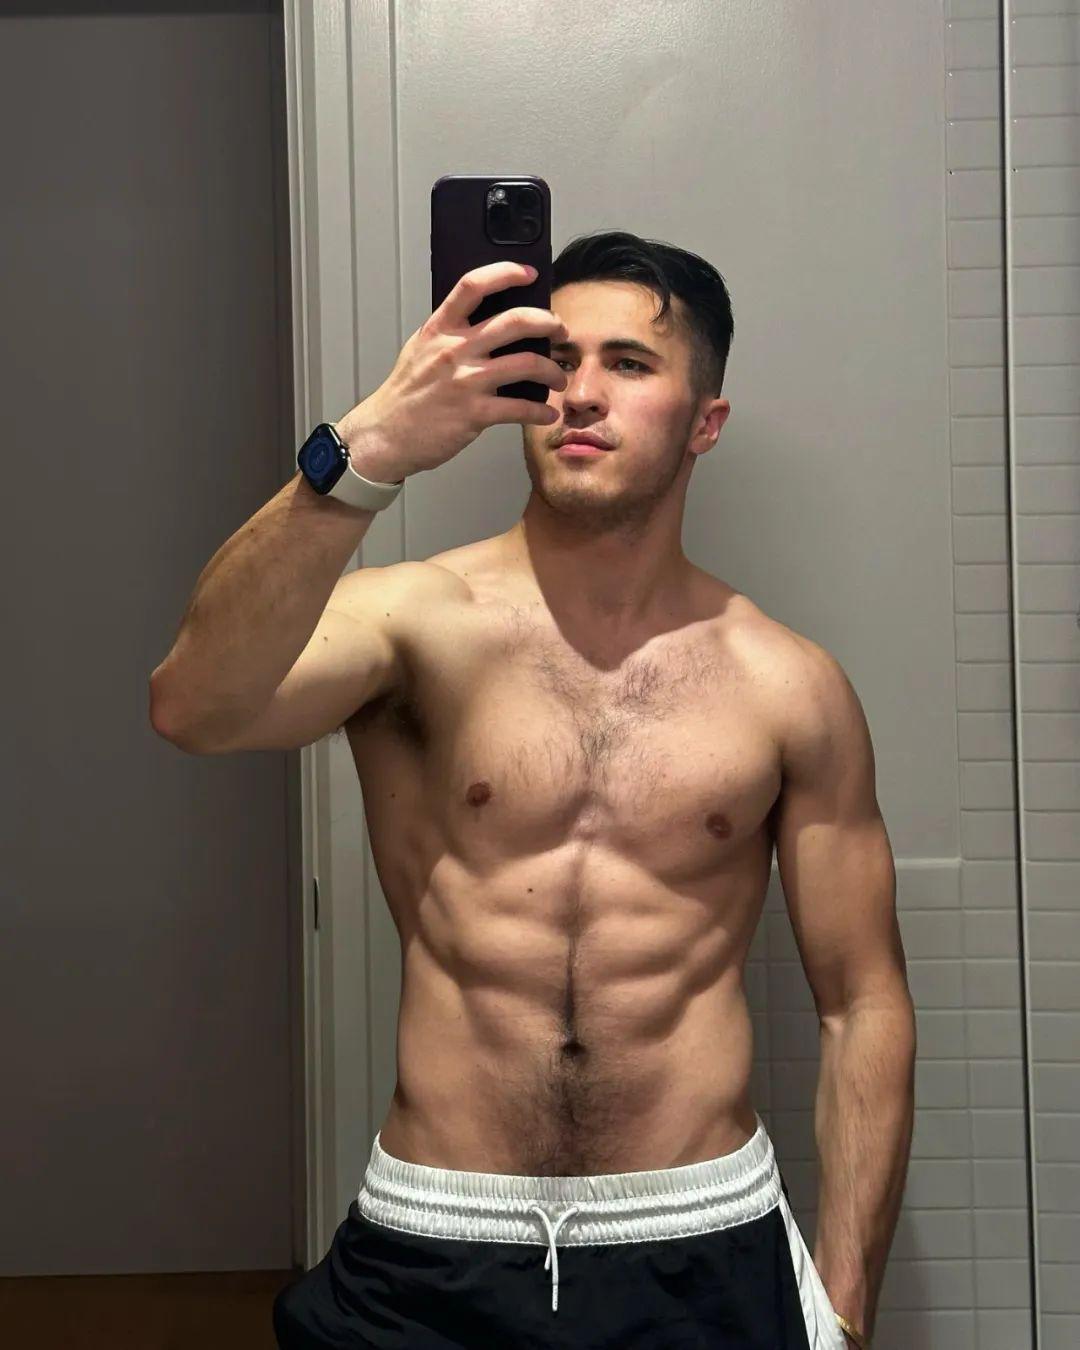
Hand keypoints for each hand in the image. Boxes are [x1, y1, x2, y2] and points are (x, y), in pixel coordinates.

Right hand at [336, 260, 568, 481]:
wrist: (385, 435)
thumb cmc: (405, 395)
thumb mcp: (420, 350)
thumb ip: (449, 332)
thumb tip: (483, 321)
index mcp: (441, 329)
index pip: (474, 285)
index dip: (506, 272)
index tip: (528, 273)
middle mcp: (455, 350)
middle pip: (515, 321)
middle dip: (548, 322)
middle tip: (560, 331)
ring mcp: (466, 382)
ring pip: (527, 364)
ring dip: (552, 371)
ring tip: (558, 378)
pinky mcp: (474, 413)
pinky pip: (520, 408)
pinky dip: (541, 412)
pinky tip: (547, 413)